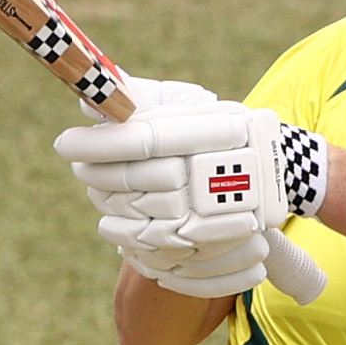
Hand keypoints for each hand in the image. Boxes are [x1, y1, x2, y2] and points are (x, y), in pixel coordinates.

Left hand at [54, 102, 331, 304]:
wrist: (279, 177)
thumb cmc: (226, 131)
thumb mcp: (192, 104)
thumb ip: (142, 97)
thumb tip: (93, 93)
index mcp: (206, 138)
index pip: (136, 143)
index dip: (94, 145)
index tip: (66, 143)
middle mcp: (208, 181)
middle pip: (129, 183)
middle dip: (94, 174)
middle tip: (80, 164)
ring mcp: (207, 221)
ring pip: (133, 219)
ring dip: (104, 206)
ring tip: (95, 191)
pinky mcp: (204, 251)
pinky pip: (149, 250)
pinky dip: (123, 237)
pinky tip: (114, 222)